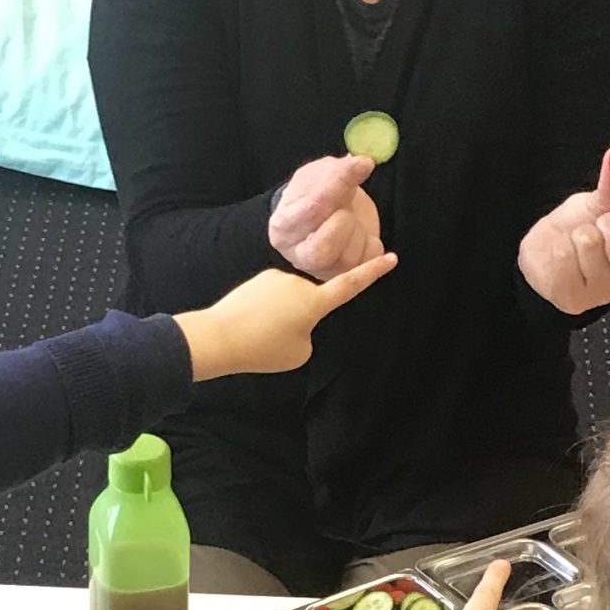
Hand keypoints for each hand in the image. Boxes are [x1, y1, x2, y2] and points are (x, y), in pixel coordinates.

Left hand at [178, 251, 397, 379]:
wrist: (218, 336)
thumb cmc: (262, 348)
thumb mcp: (298, 353)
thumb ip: (307, 333)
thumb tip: (298, 318)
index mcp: (313, 302)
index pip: (350, 285)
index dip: (373, 273)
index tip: (391, 257)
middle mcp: (298, 283)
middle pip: (311, 303)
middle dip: (301, 320)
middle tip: (278, 341)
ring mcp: (276, 279)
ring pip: (290, 302)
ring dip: (281, 318)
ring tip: (261, 334)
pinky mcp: (258, 281)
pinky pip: (271, 299)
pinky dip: (265, 313)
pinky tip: (250, 324)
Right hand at [268, 153, 384, 277]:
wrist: (321, 220)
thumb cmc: (315, 198)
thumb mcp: (318, 175)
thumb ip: (336, 170)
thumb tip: (363, 163)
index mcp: (283, 226)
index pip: (313, 209)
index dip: (340, 186)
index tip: (364, 165)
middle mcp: (299, 254)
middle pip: (328, 242)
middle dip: (344, 218)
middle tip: (342, 206)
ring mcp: (323, 270)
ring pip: (351, 254)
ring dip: (358, 229)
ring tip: (347, 222)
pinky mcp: (347, 276)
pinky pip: (371, 257)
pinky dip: (371, 242)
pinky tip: (358, 235)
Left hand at [517, 143, 609, 316]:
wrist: (546, 257)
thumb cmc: (581, 231)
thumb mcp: (601, 203)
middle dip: (603, 220)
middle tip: (595, 224)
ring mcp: (603, 292)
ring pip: (591, 244)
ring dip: (577, 235)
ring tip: (577, 242)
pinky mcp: (574, 300)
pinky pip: (565, 258)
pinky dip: (558, 248)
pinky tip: (561, 255)